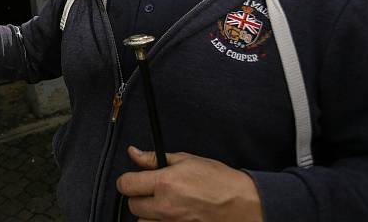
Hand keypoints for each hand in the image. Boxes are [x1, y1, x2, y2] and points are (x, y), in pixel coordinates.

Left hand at [116, 146, 262, 221]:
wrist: (241, 203)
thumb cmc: (218, 180)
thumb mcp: (185, 160)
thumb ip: (154, 158)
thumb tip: (134, 153)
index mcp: (165, 183)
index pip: (126, 185)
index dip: (127, 180)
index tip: (133, 179)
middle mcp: (165, 206)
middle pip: (132, 206)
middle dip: (138, 197)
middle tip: (151, 190)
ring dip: (148, 214)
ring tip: (162, 204)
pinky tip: (170, 215)